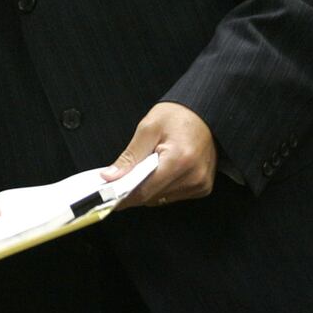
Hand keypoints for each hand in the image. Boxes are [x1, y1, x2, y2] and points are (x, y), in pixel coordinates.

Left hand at [101, 101, 216, 207]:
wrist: (205, 113)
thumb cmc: (177, 115)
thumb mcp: (148, 129)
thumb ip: (129, 156)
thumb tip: (110, 177)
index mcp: (180, 161)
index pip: (145, 191)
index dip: (123, 195)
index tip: (107, 195)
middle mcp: (193, 177)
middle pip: (152, 197)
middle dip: (133, 191)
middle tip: (119, 179)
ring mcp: (200, 185)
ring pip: (162, 199)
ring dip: (148, 189)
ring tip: (143, 170)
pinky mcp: (203, 188)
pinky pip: (174, 196)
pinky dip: (162, 187)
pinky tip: (160, 172)